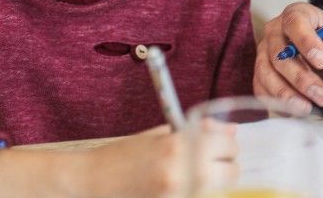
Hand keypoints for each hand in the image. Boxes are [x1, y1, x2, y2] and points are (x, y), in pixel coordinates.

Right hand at [0, 124, 235, 197]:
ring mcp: (180, 196)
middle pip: (232, 173)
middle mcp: (184, 173)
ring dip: (215, 185)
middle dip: (226, 168)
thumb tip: (231, 130)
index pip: (230, 146)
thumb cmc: (124, 157)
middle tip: (211, 166)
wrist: (90, 185)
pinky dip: (199, 194)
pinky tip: (184, 189)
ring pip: (221, 192)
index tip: (220, 148)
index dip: (227, 146)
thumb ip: (199, 133)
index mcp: (181, 145)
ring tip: (194, 178)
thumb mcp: (161, 136)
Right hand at [254, 1, 322, 110]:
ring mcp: (263, 52)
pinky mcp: (260, 72)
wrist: (321, 49)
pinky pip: (261, 87)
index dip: (307, 42)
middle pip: (279, 53)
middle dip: (300, 77)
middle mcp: (274, 30)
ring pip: (266, 72)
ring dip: (286, 93)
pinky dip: (276, 101)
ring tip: (308, 108)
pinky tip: (295, 111)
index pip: (295, 23)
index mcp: (297, 14)